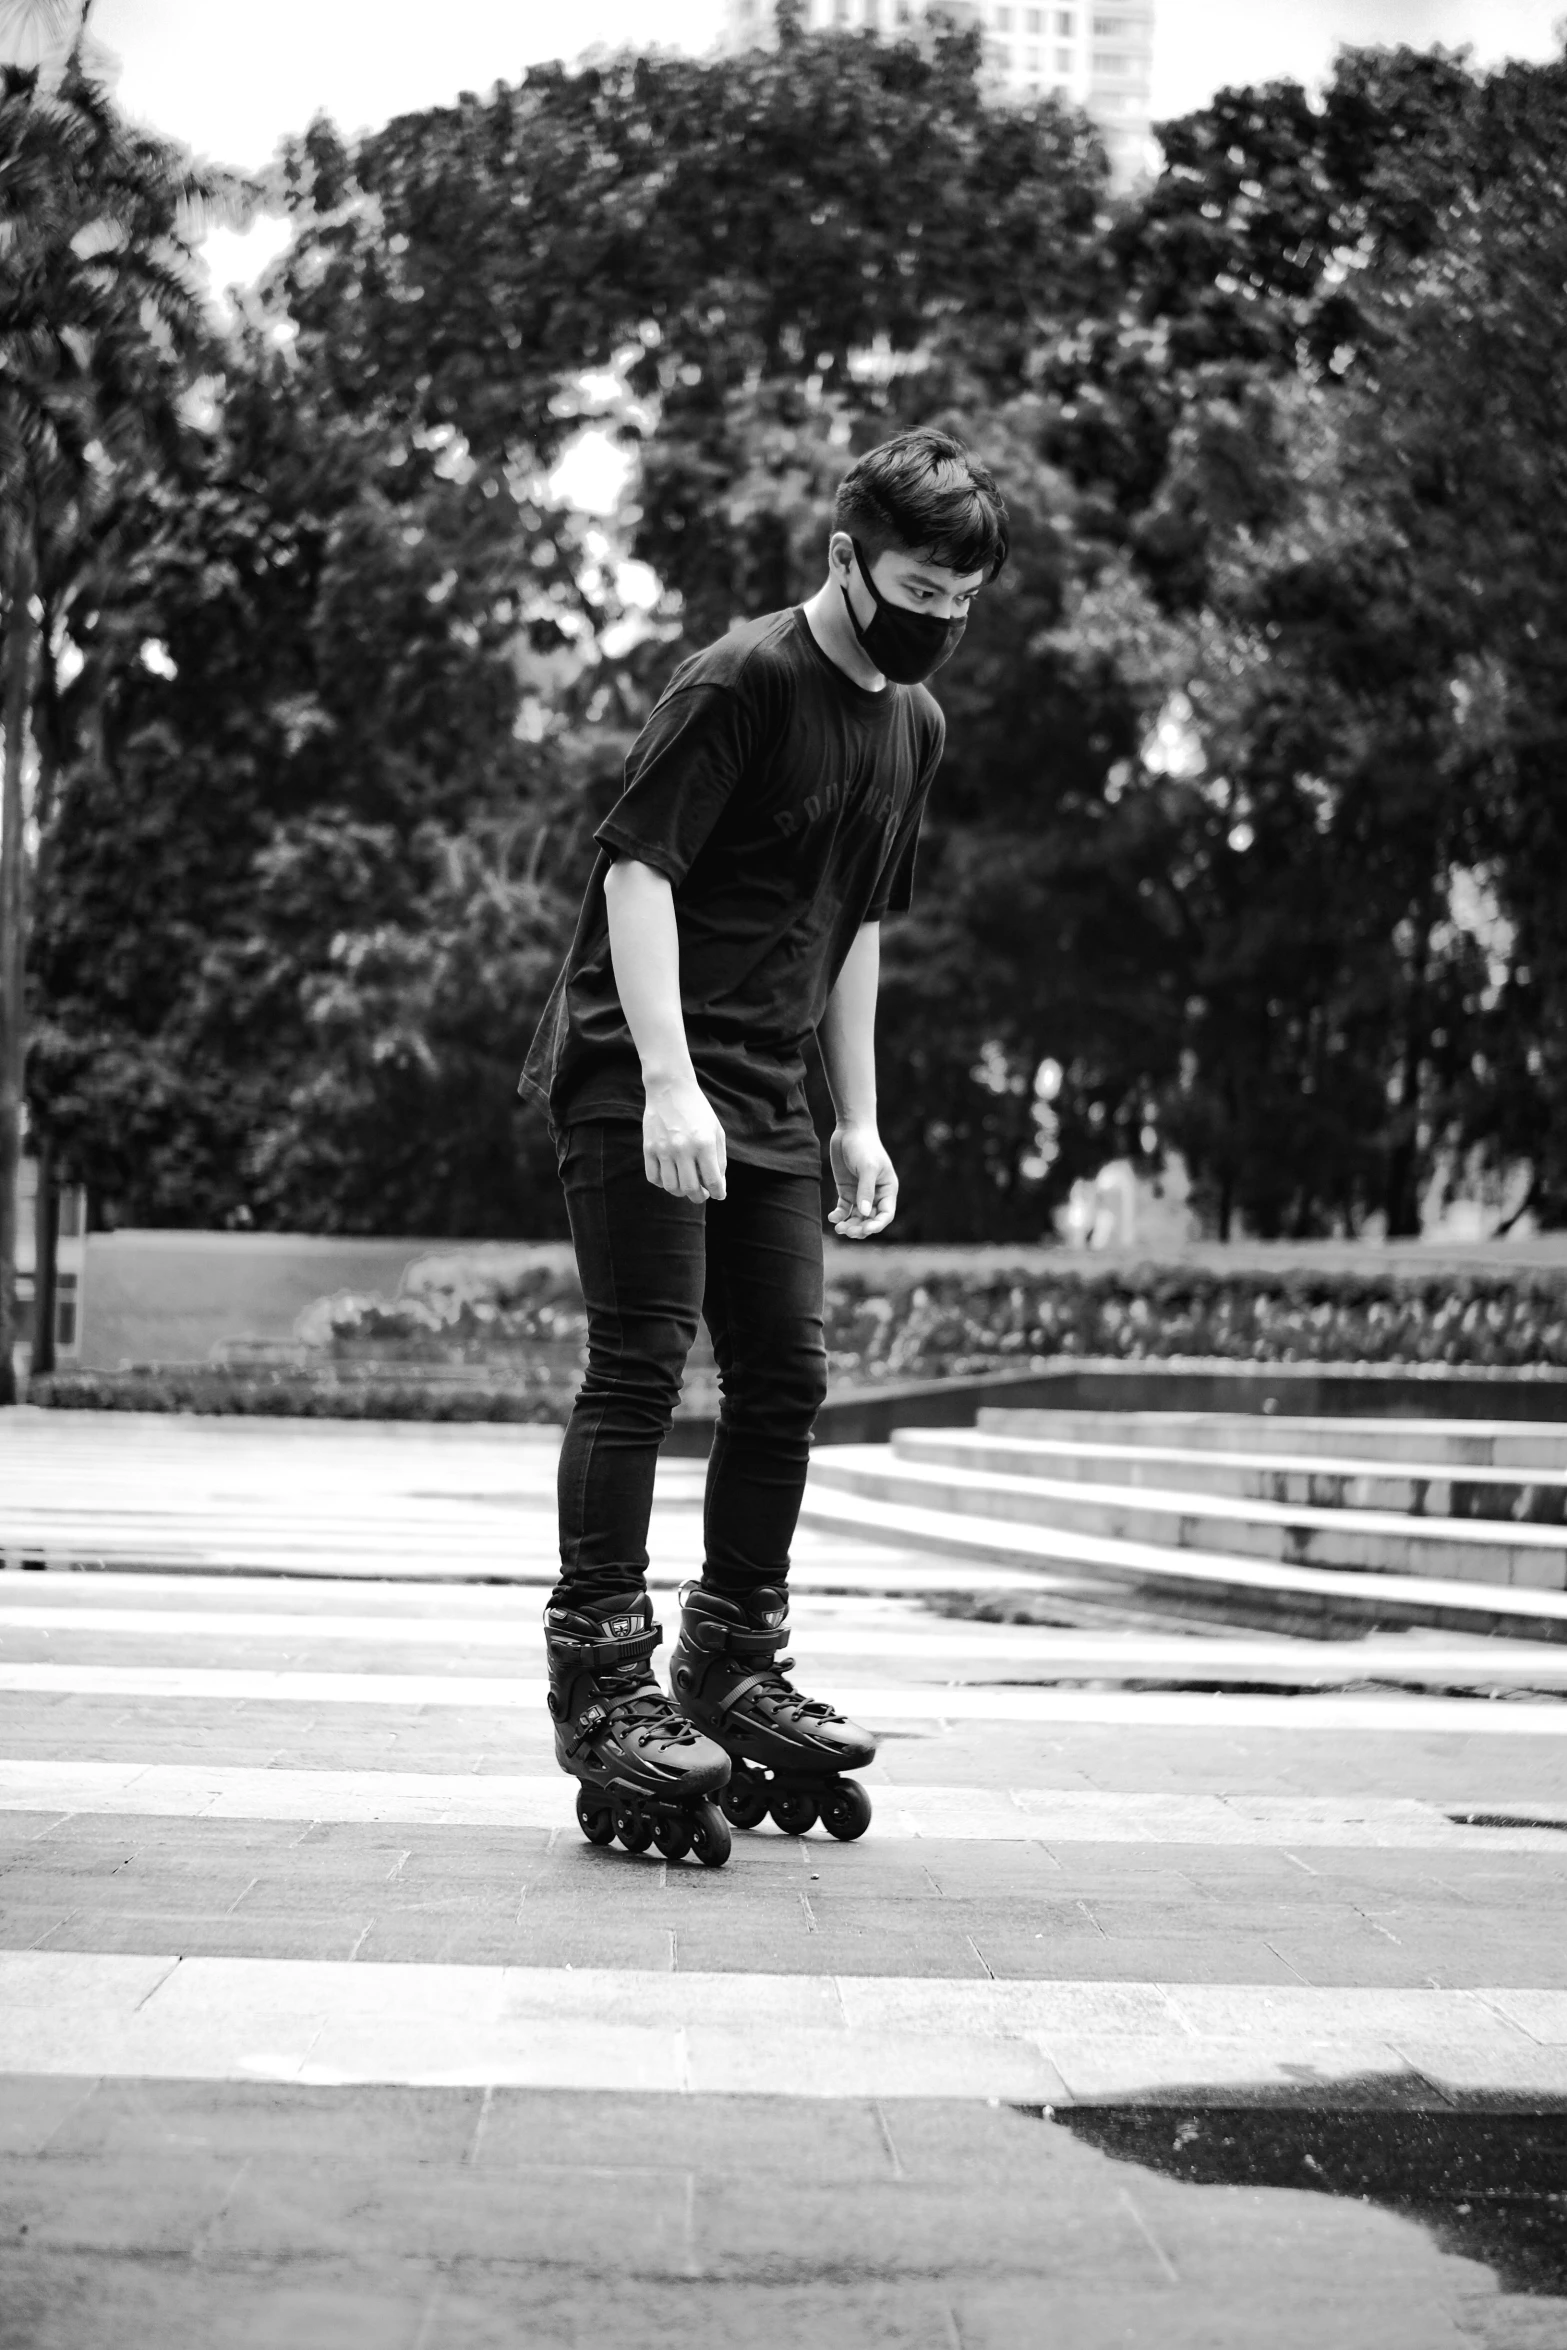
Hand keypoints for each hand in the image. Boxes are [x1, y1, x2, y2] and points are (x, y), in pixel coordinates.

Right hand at [643, 1077, 727, 1203]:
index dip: (718, 1193)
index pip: (713, 1181)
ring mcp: (663, 1149)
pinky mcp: (648, 1148)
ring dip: (681, 1192)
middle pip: (690, 1189)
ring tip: (687, 1185)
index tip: (719, 1194)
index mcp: (704, 1143)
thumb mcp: (716, 1131)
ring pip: (671, 1187)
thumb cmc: (698, 1111)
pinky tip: (671, 1176)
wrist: (670, 1089)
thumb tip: (717, 1186)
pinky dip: (663, 1183)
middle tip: (702, 1194)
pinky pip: (654, 1177)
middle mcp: (683, 1148)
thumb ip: (719, 1160)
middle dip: (700, 1197)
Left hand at [828, 1120, 896, 1238]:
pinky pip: (845, 1209)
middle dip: (860, 1228)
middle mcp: (875, 1195)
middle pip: (870, 1219)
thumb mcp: (867, 1167)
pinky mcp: (847, 1191)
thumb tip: (865, 1214)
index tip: (866, 1229)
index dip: (877, 1225)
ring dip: (849, 1225)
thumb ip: (866, 1190)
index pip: (886, 1214)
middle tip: (848, 1231)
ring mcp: (860, 1194)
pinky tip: (832, 1218)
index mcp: (887, 1190)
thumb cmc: (864, 1146)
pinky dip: (839, 1215)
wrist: (850, 1131)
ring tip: (839, 1228)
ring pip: (857, 1217)